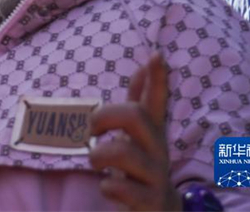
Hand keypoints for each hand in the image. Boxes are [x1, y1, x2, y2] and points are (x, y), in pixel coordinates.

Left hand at [89, 52, 180, 210]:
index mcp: (152, 133)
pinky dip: (107, 187)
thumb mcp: (139, 135)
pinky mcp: (150, 201)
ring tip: (95, 161)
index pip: (156, 101)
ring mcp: (155, 177)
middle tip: (91, 130)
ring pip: (124, 152)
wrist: (158, 211)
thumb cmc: (141, 167)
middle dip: (104, 116)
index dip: (157, 79)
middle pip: (135, 117)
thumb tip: (144, 65)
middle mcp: (158, 151)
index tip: (156, 54)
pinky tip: (107, 188)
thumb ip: (139, 103)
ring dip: (99, 154)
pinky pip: (120, 188)